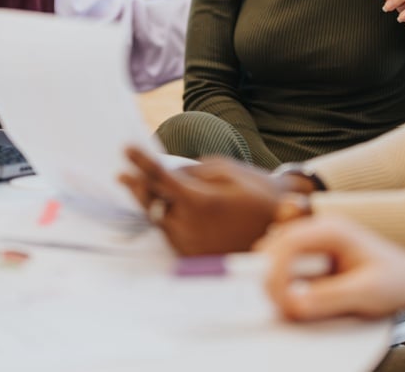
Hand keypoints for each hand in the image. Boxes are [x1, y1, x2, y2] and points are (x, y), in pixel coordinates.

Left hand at [119, 147, 284, 254]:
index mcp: (200, 202)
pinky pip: (170, 233)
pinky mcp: (192, 256)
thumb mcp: (228, 171)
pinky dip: (166, 219)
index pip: (160, 179)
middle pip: (151, 202)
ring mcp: (190, 245)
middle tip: (123, 173)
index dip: (141, 162)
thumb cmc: (257, 192)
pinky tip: (168, 208)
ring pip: (158, 219)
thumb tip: (168, 173)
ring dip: (151, 203)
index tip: (126, 149)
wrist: (281, 227)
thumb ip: (193, 171)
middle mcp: (190, 227)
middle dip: (136, 186)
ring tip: (142, 187)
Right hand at [256, 216, 404, 321]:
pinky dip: (285, 285)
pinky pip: (287, 267)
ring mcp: (315, 242)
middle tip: (282, 307)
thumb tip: (294, 303)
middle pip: (276, 246)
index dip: (276, 271)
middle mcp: (319, 229)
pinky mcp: (313, 256)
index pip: (288, 242)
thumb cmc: (397, 280)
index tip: (280, 299)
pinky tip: (298, 300)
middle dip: (273, 278)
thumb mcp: (367, 292)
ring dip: (278, 281)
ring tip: (292, 306)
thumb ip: (330, 297)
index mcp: (332, 229)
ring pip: (277, 256)